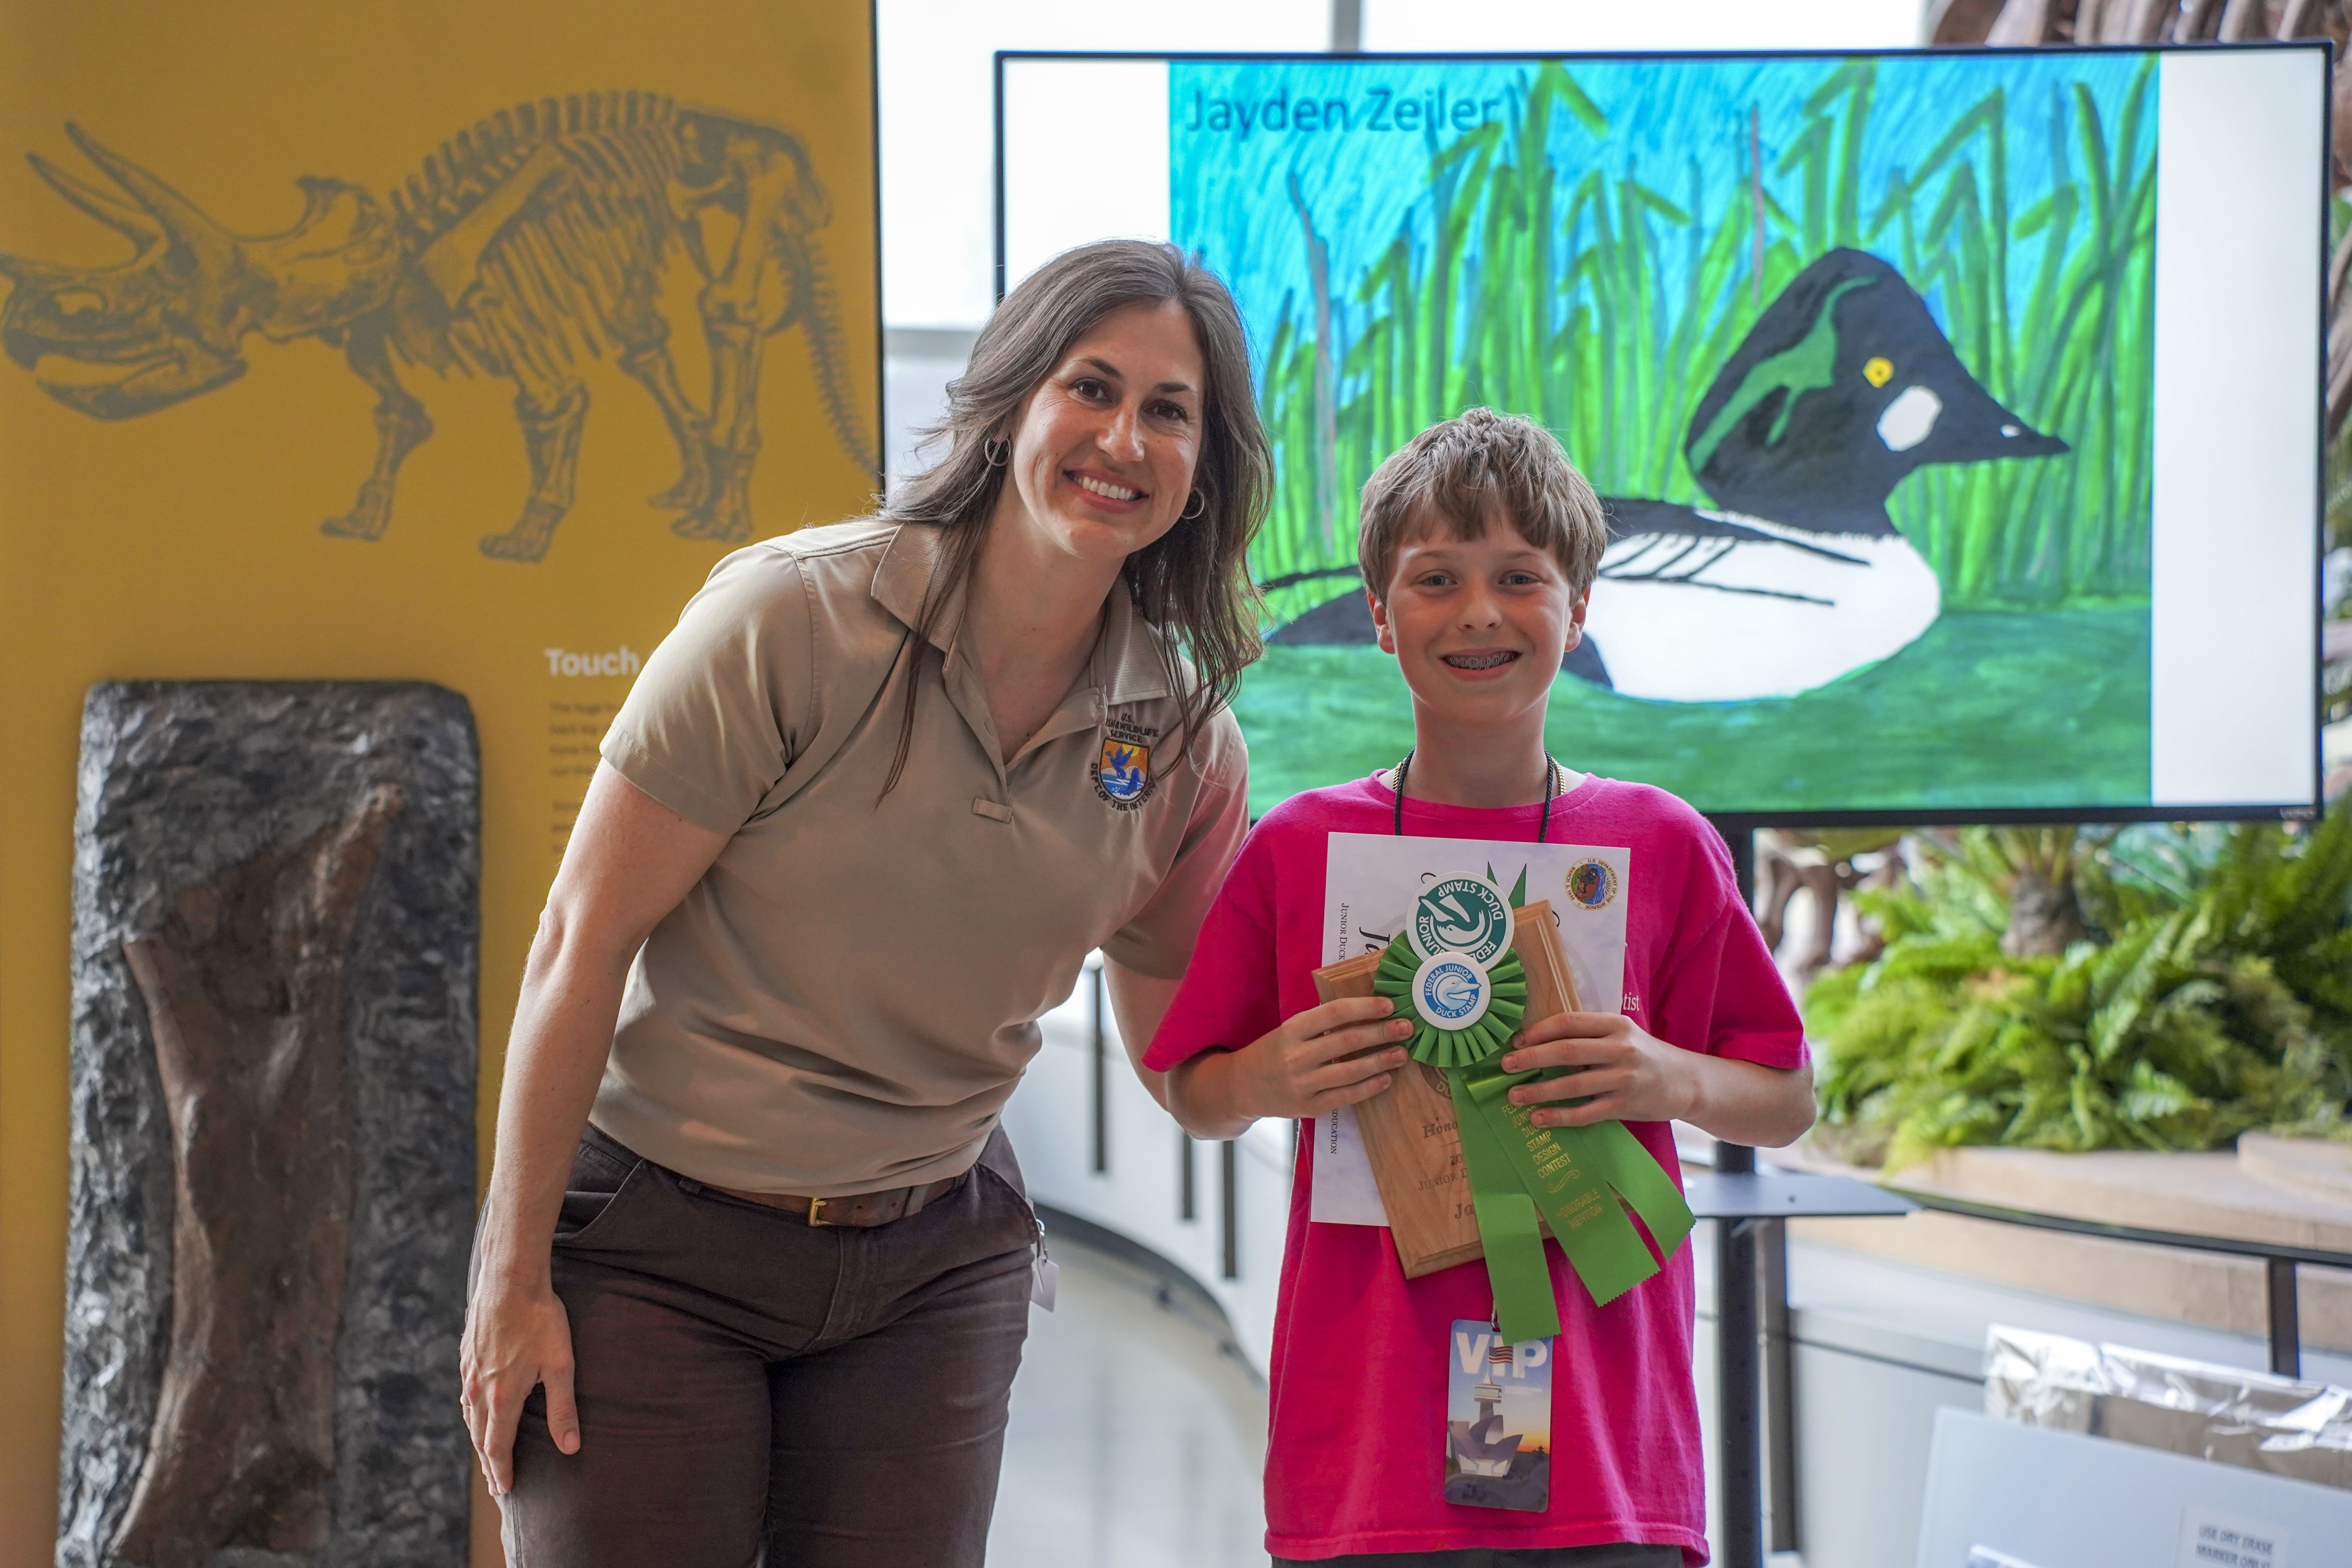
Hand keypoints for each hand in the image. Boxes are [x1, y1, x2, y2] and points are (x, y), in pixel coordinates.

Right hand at [459, 1280, 579, 1495]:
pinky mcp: (467, 1354)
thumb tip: (570, 1447)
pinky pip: (466, 1393)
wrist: (510, 1279)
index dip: (501, 1471)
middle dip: (489, 1463)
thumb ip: (563, 1408)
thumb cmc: (540, 1319)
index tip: (504, 1490)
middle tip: (495, 1484)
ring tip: (487, 1454)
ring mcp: (469, 1372)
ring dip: (479, 1439)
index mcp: (502, 1397)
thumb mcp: (560, 1365)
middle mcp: (479, 1389)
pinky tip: (476, 1411)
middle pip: (480, 1436)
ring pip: (470, 1416)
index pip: (498, 1446)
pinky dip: (471, 1412)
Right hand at [1183, 996, 1414, 1127]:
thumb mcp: (1289, 1030)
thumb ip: (1320, 1022)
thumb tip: (1366, 1010)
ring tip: (1403, 1053)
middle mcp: (1296, 1056)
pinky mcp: (1309, 1107)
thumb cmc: (1274, 1052)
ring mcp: (1302, 1084)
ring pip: (1350, 1071)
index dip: (1364, 1007)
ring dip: (1381, 1061)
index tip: (1389, 1005)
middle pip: (1347, 1041)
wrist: (1243, 1087)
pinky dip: (1369, 1087)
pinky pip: (1346, 1096)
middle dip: (1381, 1033)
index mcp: (1291, 1030)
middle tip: (1407, 1027)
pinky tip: (1386, 1079)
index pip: (1334, 1013)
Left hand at [1498, 1011, 1698, 1128]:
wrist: (1687, 1081)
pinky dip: (1560, 1117)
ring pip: (1574, 1084)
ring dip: (1540, 1091)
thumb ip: (1589, 1036)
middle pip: (1567, 1051)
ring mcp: (1624, 1079)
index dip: (1539, 1031)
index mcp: (1615, 1025)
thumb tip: (1538, 1042)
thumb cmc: (1644, 1055)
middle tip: (1506, 1065)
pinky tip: (1539, 1118)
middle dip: (1531, 1058)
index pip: (1570, 1022)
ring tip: (1514, 1095)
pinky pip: (1586, 1113)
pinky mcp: (1626, 1105)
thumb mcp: (1622, 1035)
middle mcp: (1620, 1049)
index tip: (1517, 1041)